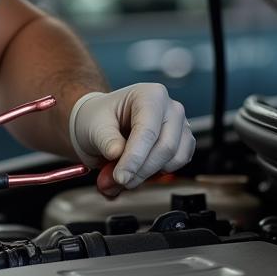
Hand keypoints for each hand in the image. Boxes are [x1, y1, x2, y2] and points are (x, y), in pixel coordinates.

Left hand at [69, 83, 193, 194]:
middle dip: (139, 170)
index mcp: (150, 95)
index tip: (120, 176)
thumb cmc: (99, 118)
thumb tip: (117, 154)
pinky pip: (176, 166)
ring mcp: (180, 126)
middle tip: (117, 180)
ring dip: (145, 175)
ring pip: (173, 160)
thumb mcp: (94, 125)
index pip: (148, 131)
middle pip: (165, 147)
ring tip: (121, 176)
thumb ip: (106, 140)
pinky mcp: (182, 144)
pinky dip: (155, 175)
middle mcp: (170, 108)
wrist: (102, 124)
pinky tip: (135, 171)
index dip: (134, 158)